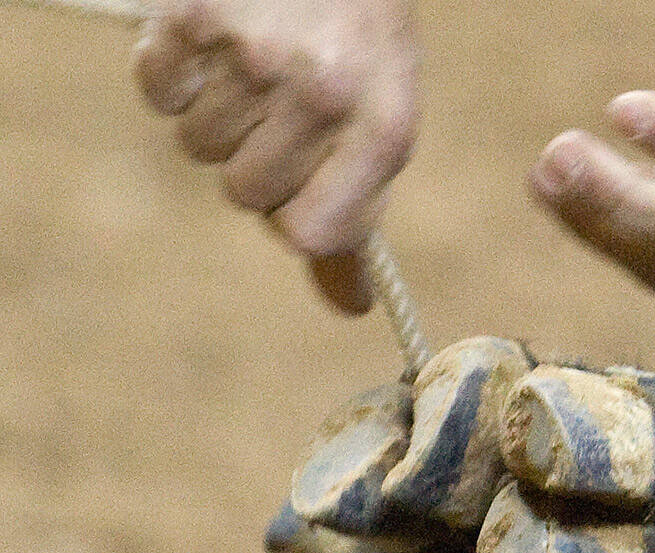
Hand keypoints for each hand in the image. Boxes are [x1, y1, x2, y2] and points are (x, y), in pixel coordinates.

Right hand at [133, 0, 419, 312]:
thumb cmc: (358, 44)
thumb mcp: (382, 121)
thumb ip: (356, 214)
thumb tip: (350, 308)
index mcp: (386, 130)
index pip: (311, 235)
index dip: (294, 216)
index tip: (303, 181)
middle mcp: (325, 93)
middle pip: (245, 194)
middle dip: (254, 160)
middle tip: (282, 105)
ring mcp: (257, 52)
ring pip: (197, 148)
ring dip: (215, 116)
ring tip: (252, 64)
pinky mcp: (194, 13)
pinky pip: (156, 91)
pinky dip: (172, 73)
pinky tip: (214, 39)